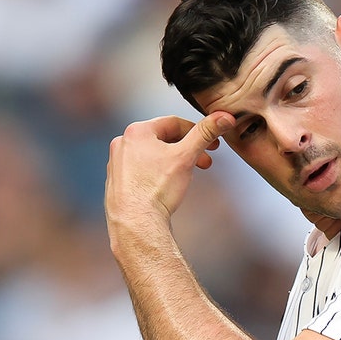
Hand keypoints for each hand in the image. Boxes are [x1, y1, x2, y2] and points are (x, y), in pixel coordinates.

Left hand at [105, 112, 234, 231]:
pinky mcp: (117, 181)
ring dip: (174, 161)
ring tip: (188, 175)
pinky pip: (143, 170)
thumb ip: (205, 134)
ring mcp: (116, 162)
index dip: (198, 131)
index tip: (212, 142)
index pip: (174, 122)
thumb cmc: (157, 189)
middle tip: (205, 162)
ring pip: (153, 155)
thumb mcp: (186, 156)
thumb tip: (224, 117)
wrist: (135, 223)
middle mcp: (122, 143)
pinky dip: (159, 173)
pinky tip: (167, 187)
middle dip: (188, 149)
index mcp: (137, 131)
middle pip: (164, 139)